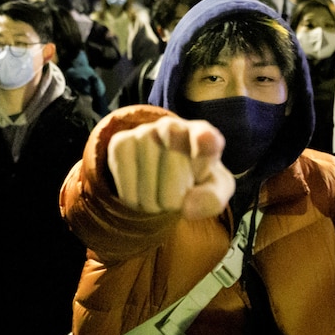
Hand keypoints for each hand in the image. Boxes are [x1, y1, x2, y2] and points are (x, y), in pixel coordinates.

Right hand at [107, 115, 235, 219]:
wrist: (163, 171)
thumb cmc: (194, 179)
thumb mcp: (213, 190)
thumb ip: (212, 199)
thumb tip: (187, 208)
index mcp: (205, 136)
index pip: (206, 138)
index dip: (205, 140)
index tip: (205, 139)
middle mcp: (173, 126)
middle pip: (174, 173)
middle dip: (176, 196)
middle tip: (177, 193)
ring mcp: (144, 132)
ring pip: (148, 186)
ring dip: (155, 202)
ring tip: (160, 191)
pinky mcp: (120, 143)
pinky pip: (127, 188)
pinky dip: (134, 200)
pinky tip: (142, 188)